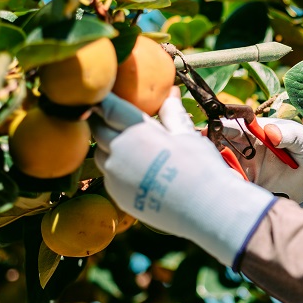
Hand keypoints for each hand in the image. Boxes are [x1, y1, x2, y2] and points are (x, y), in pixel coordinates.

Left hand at [93, 89, 275, 266]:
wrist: (205, 209)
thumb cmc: (201, 167)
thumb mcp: (187, 135)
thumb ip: (172, 115)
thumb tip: (170, 94)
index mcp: (136, 131)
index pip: (109, 108)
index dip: (103, 99)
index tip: (101, 93)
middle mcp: (119, 152)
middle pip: (97, 130)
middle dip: (101, 120)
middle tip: (108, 114)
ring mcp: (115, 176)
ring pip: (101, 154)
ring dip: (108, 145)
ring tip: (125, 143)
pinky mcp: (118, 195)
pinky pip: (110, 176)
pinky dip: (118, 168)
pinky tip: (136, 169)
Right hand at [217, 117, 302, 210]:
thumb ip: (291, 135)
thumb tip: (270, 131)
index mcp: (255, 132)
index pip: (233, 124)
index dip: (220, 125)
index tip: (211, 130)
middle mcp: (243, 147)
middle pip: (218, 143)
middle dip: (210, 148)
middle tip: (212, 155)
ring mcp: (241, 167)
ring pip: (219, 164)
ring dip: (218, 168)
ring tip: (235, 176)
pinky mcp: (244, 185)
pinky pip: (229, 184)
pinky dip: (228, 185)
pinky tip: (240, 186)